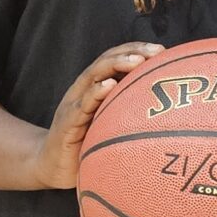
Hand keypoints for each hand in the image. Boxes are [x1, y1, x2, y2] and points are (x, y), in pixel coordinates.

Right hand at [30, 43, 163, 189]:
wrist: (52, 166)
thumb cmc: (86, 145)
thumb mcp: (109, 125)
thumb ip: (126, 112)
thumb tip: (165, 112)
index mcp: (94, 89)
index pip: (115, 60)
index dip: (136, 50)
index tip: (161, 49)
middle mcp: (83, 91)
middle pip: (106, 61)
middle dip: (132, 52)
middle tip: (156, 51)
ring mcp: (73, 105)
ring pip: (93, 77)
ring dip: (116, 65)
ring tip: (137, 60)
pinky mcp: (67, 123)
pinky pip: (81, 105)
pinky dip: (95, 93)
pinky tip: (109, 86)